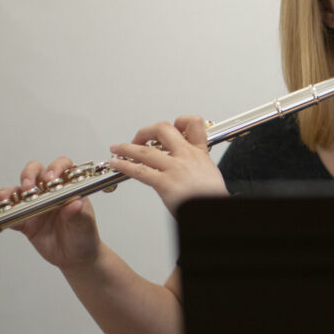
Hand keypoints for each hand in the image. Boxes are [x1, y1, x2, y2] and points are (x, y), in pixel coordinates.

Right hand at [0, 157, 101, 268]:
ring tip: (7, 200)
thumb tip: (76, 203)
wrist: (75, 257)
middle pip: (35, 172)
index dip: (55, 168)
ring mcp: (35, 205)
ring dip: (10, 193)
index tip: (51, 178)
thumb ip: (79, 214)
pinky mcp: (24, 221)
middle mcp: (49, 192)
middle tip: (28, 188)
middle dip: (28, 176)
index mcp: (68, 188)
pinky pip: (10, 214)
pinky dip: (2, 213)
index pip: (62, 167)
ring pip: (18, 191)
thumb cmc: (84, 235)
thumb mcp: (85, 225)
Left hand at [109, 115, 227, 215]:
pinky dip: (123, 165)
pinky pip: (139, 171)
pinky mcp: (165, 183)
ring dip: (127, 148)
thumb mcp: (211, 174)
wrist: (216, 212)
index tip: (170, 128)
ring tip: (117, 148)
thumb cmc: (212, 198)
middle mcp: (187, 156)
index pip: (193, 123)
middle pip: (164, 129)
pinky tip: (116, 164)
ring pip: (145, 150)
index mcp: (199, 153)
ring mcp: (175, 168)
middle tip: (139, 138)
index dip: (179, 121)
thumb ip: (196, 166)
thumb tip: (186, 169)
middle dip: (147, 132)